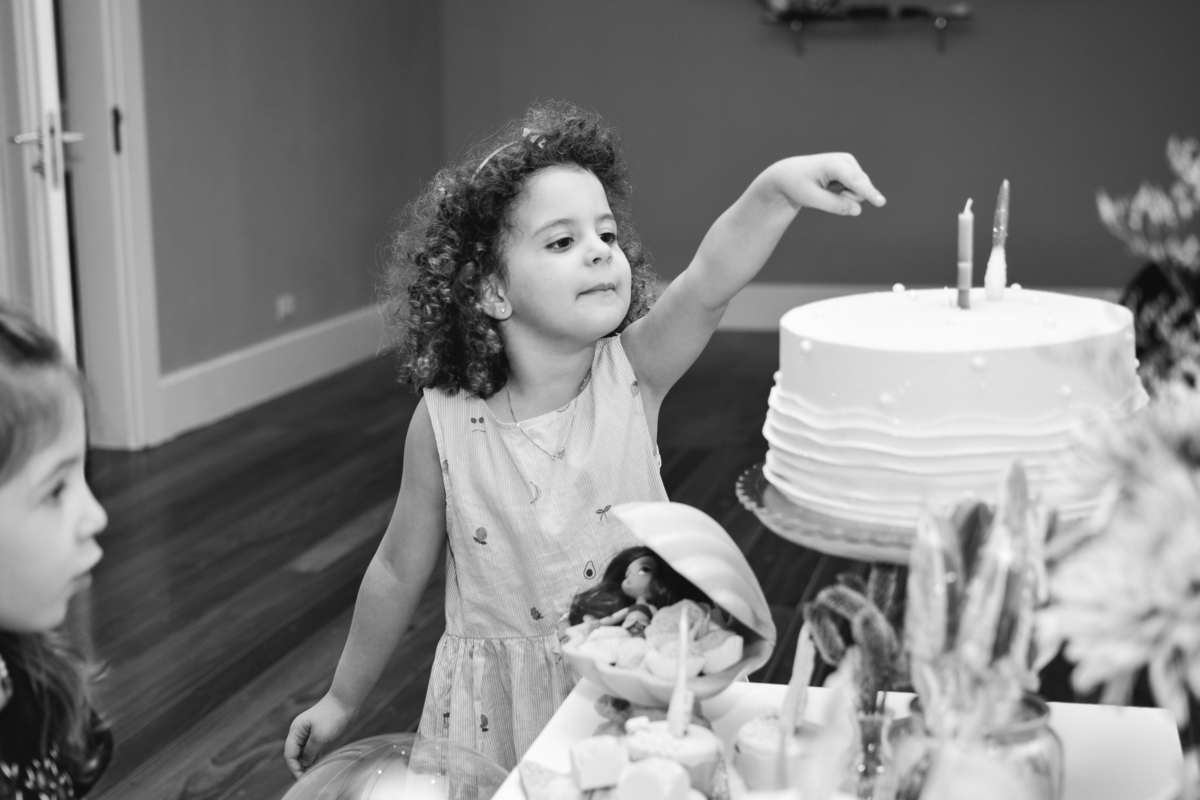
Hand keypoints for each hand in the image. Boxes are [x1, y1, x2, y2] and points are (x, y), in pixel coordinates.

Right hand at [284, 693, 354, 778]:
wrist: (346, 700)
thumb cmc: (333, 716)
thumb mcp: (320, 737)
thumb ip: (309, 752)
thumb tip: (303, 764)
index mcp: (296, 730)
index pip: (289, 754)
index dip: (294, 768)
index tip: (302, 779)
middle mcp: (299, 732)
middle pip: (294, 754)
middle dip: (299, 767)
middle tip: (307, 780)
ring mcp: (308, 732)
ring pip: (303, 752)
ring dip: (306, 763)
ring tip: (313, 775)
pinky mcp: (318, 732)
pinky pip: (311, 748)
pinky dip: (313, 757)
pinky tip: (318, 764)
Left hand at [772, 153, 886, 216]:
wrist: (789, 174)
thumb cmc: (797, 184)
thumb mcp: (810, 198)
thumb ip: (834, 205)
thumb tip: (858, 211)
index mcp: (834, 164)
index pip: (855, 182)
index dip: (868, 193)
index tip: (881, 203)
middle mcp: (847, 160)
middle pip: (860, 190)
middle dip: (846, 199)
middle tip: (825, 193)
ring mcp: (851, 164)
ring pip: (861, 190)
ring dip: (845, 197)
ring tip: (826, 189)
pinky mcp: (852, 170)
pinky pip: (858, 189)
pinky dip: (845, 194)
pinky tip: (831, 186)